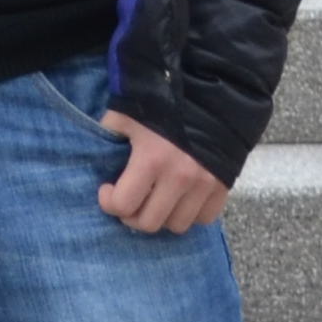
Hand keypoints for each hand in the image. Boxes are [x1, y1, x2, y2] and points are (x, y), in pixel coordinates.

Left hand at [98, 110, 234, 234]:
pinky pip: (204, 218)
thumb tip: (98, 156)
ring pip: (177, 226)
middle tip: (128, 199)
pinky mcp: (224, 186)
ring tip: (153, 200)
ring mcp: (205, 185)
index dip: (108, 202)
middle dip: (132, 215)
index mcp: (152, 159)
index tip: (107, 188)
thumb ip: (109, 135)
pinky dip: (189, 214)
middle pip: (149, 223)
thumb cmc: (161, 103)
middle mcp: (180, 178)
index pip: (123, 205)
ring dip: (161, 217)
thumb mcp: (125, 113)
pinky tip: (178, 199)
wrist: (211, 96)